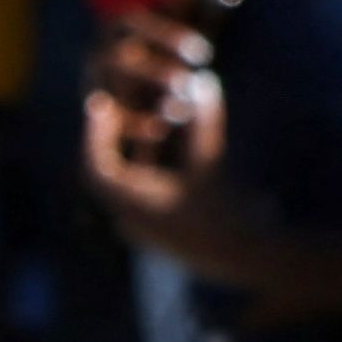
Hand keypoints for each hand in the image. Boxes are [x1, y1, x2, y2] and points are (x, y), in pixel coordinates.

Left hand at [76, 43, 274, 282]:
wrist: (246, 260)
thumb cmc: (226, 214)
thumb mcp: (212, 164)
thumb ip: (204, 124)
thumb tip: (202, 81)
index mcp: (133, 207)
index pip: (96, 167)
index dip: (94, 134)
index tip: (99, 105)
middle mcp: (131, 220)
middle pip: (109, 173)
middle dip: (113, 138)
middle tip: (112, 107)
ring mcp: (144, 229)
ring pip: (126, 184)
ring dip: (134, 153)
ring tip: (141, 122)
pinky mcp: (159, 233)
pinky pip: (142, 197)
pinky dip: (149, 171)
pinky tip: (164, 146)